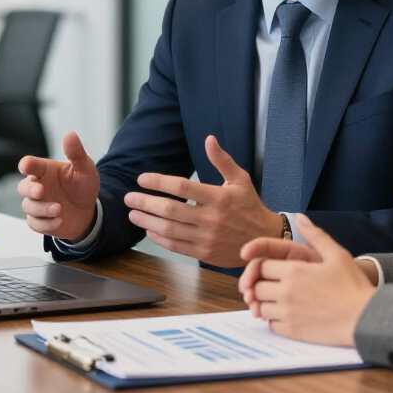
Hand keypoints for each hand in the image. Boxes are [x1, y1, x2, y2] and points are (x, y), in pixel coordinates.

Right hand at [17, 131, 99, 240]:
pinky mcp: (40, 221)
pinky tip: (60, 221)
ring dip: (42, 209)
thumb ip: (76, 153)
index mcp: (45, 170)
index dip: (26, 165)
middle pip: (23, 187)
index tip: (26, 166)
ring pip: (28, 207)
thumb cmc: (83, 185)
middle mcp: (38, 186)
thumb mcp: (85, 168)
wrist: (89, 211)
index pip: (30, 165)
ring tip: (59, 209)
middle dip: (30, 190)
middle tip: (40, 191)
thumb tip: (70, 134)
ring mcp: (37, 205)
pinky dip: (46, 224)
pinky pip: (35, 223)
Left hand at [124, 135, 281, 265]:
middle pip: (170, 210)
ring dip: (147, 221)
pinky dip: (159, 238)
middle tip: (128, 197)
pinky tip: (149, 229)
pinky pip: (175, 246)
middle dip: (145, 202)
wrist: (263, 239)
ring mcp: (206, 238)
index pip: (182, 187)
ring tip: (133, 213)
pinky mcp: (204, 253)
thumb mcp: (240, 179)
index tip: (142, 178)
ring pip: (169, 230)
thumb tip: (209, 139)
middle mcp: (211, 218)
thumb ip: (222, 160)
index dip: (159, 181)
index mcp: (218, 197)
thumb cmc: (250, 206)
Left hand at [240, 215, 375, 346]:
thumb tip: (300, 217)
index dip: (265, 267)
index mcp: (293, 271)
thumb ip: (315, 235)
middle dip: (263, 285)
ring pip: (260, 307)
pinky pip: (270, 325)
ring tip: (282, 300)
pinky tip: (288, 315)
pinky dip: (274, 320)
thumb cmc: (353, 285)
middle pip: (257, 287)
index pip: (261, 266)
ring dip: (266, 303)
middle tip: (277, 285)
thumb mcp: (337, 254)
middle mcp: (285, 292)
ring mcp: (287, 313)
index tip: (275, 270)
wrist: (365, 319)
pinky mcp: (292, 332)